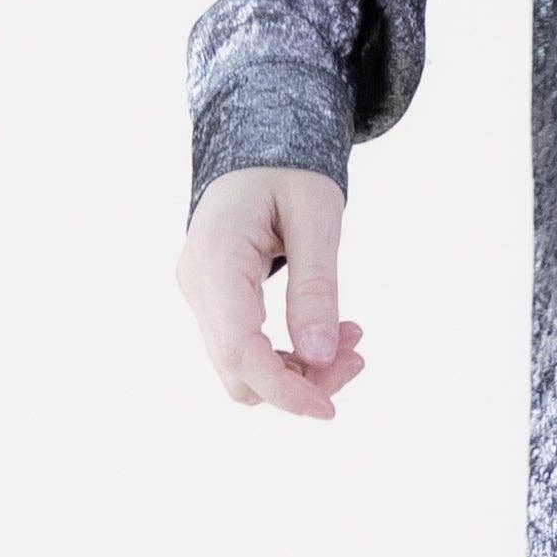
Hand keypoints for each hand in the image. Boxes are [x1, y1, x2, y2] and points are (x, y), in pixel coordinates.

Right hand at [179, 163, 364, 417]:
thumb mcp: (316, 215)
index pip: (239, 351)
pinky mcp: (216, 303)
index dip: (284, 390)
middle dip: (302, 380)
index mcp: (216, 259)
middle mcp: (198, 286)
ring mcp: (202, 297)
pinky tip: (329, 331)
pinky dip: (289, 353)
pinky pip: (247, 349)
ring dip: (300, 370)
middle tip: (358, 351)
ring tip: (352, 338)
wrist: (257, 148)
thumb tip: (320, 358)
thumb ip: (316, 285)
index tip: (330, 408)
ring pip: (244, 368)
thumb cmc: (287, 170)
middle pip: (239, 372)